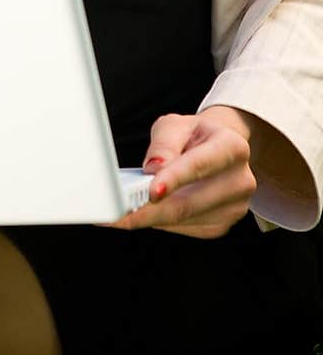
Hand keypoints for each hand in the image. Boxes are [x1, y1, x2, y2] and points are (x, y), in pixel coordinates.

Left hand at [104, 108, 256, 238]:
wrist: (216, 148)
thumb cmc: (193, 135)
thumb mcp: (175, 125)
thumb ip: (163, 143)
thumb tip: (153, 169)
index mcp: (232, 147)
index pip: (199, 165)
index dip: (174, 179)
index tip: (151, 192)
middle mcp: (240, 180)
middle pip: (188, 203)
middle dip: (147, 211)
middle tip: (114, 214)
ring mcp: (234, 207)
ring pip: (181, 220)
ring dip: (148, 217)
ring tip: (121, 209)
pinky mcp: (221, 225)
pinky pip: (182, 229)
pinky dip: (159, 221)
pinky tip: (146, 210)